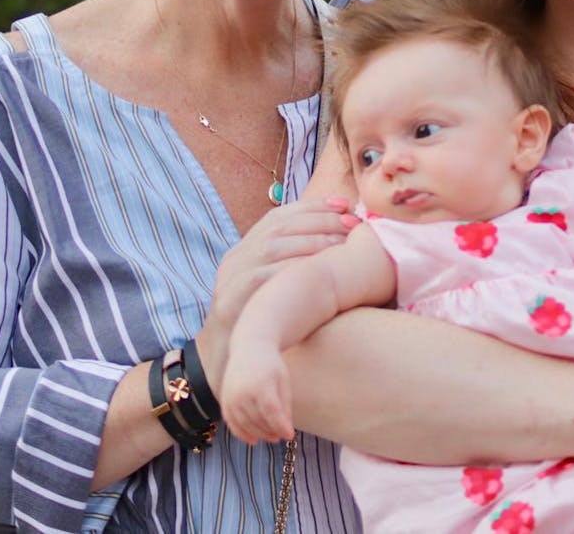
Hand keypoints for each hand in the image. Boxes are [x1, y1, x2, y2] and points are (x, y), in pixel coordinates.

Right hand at [201, 196, 358, 387]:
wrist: (220, 369)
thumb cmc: (259, 328)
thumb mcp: (272, 290)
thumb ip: (292, 266)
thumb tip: (338, 243)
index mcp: (244, 251)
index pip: (278, 217)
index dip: (313, 206)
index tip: (345, 204)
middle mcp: (235, 259)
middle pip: (279, 227)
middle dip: (319, 220)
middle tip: (353, 223)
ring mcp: (230, 280)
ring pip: (272, 247)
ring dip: (312, 241)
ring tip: (343, 244)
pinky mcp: (230, 303)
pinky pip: (262, 276)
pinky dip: (292, 268)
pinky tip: (319, 270)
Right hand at [222, 343, 295, 443]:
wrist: (249, 347)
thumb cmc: (271, 365)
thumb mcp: (283, 381)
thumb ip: (284, 405)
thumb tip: (286, 432)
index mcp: (261, 383)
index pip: (271, 411)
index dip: (280, 425)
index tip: (290, 435)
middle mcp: (242, 391)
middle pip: (258, 419)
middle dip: (271, 431)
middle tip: (280, 436)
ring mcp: (231, 396)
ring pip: (245, 424)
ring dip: (259, 434)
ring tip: (271, 437)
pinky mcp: (224, 400)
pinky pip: (231, 422)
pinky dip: (241, 433)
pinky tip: (253, 439)